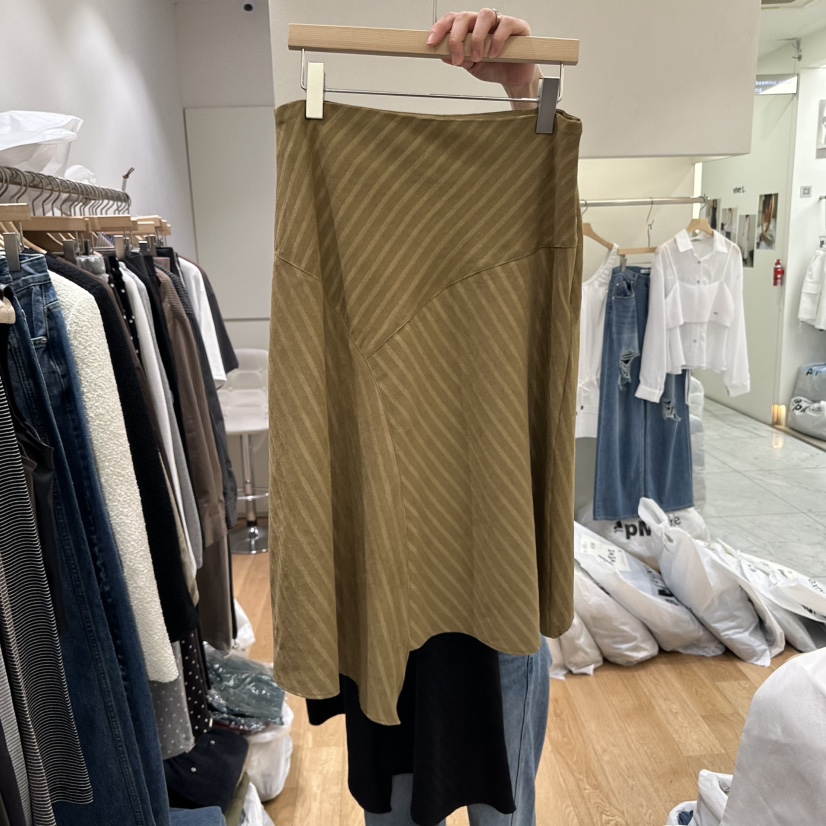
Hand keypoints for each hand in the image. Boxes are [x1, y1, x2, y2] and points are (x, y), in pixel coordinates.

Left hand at [427, 9, 541, 98]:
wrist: (514, 79)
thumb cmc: (494, 68)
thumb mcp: (471, 66)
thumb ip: (458, 58)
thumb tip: (442, 53)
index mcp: (470, 28)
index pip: (452, 20)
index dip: (440, 28)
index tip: (432, 43)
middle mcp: (483, 22)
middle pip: (465, 16)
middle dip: (457, 37)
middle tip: (458, 58)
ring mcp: (499, 22)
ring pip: (484, 15)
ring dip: (477, 39)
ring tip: (478, 58)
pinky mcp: (517, 26)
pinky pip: (505, 24)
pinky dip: (496, 40)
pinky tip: (493, 54)